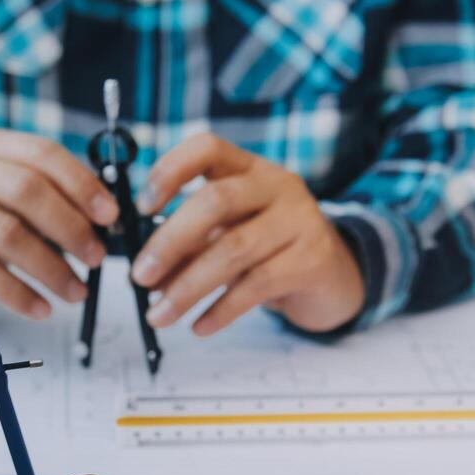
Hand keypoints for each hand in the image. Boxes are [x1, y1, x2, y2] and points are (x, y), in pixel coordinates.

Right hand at [0, 127, 118, 318]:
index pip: (42, 154)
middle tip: (95, 258)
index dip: (81, 184)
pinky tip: (42, 308)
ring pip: (8, 233)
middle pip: (25, 190)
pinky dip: (20, 294)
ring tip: (76, 291)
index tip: (109, 216)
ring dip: (51, 268)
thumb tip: (105, 219)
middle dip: (69, 227)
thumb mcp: (10, 194)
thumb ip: (51, 196)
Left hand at [130, 134, 364, 335]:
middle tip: (140, 277)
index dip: (170, 171)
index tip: (143, 207)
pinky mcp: (311, 260)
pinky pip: (257, 285)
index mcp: (250, 169)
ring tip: (159, 314)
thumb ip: (193, 244)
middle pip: (216, 201)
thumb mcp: (232, 235)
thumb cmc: (272, 250)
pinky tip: (198, 326)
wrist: (334, 276)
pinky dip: (221, 310)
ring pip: (234, 249)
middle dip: (170, 241)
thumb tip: (147, 273)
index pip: (208, 148)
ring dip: (188, 286)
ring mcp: (300, 220)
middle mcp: (278, 186)